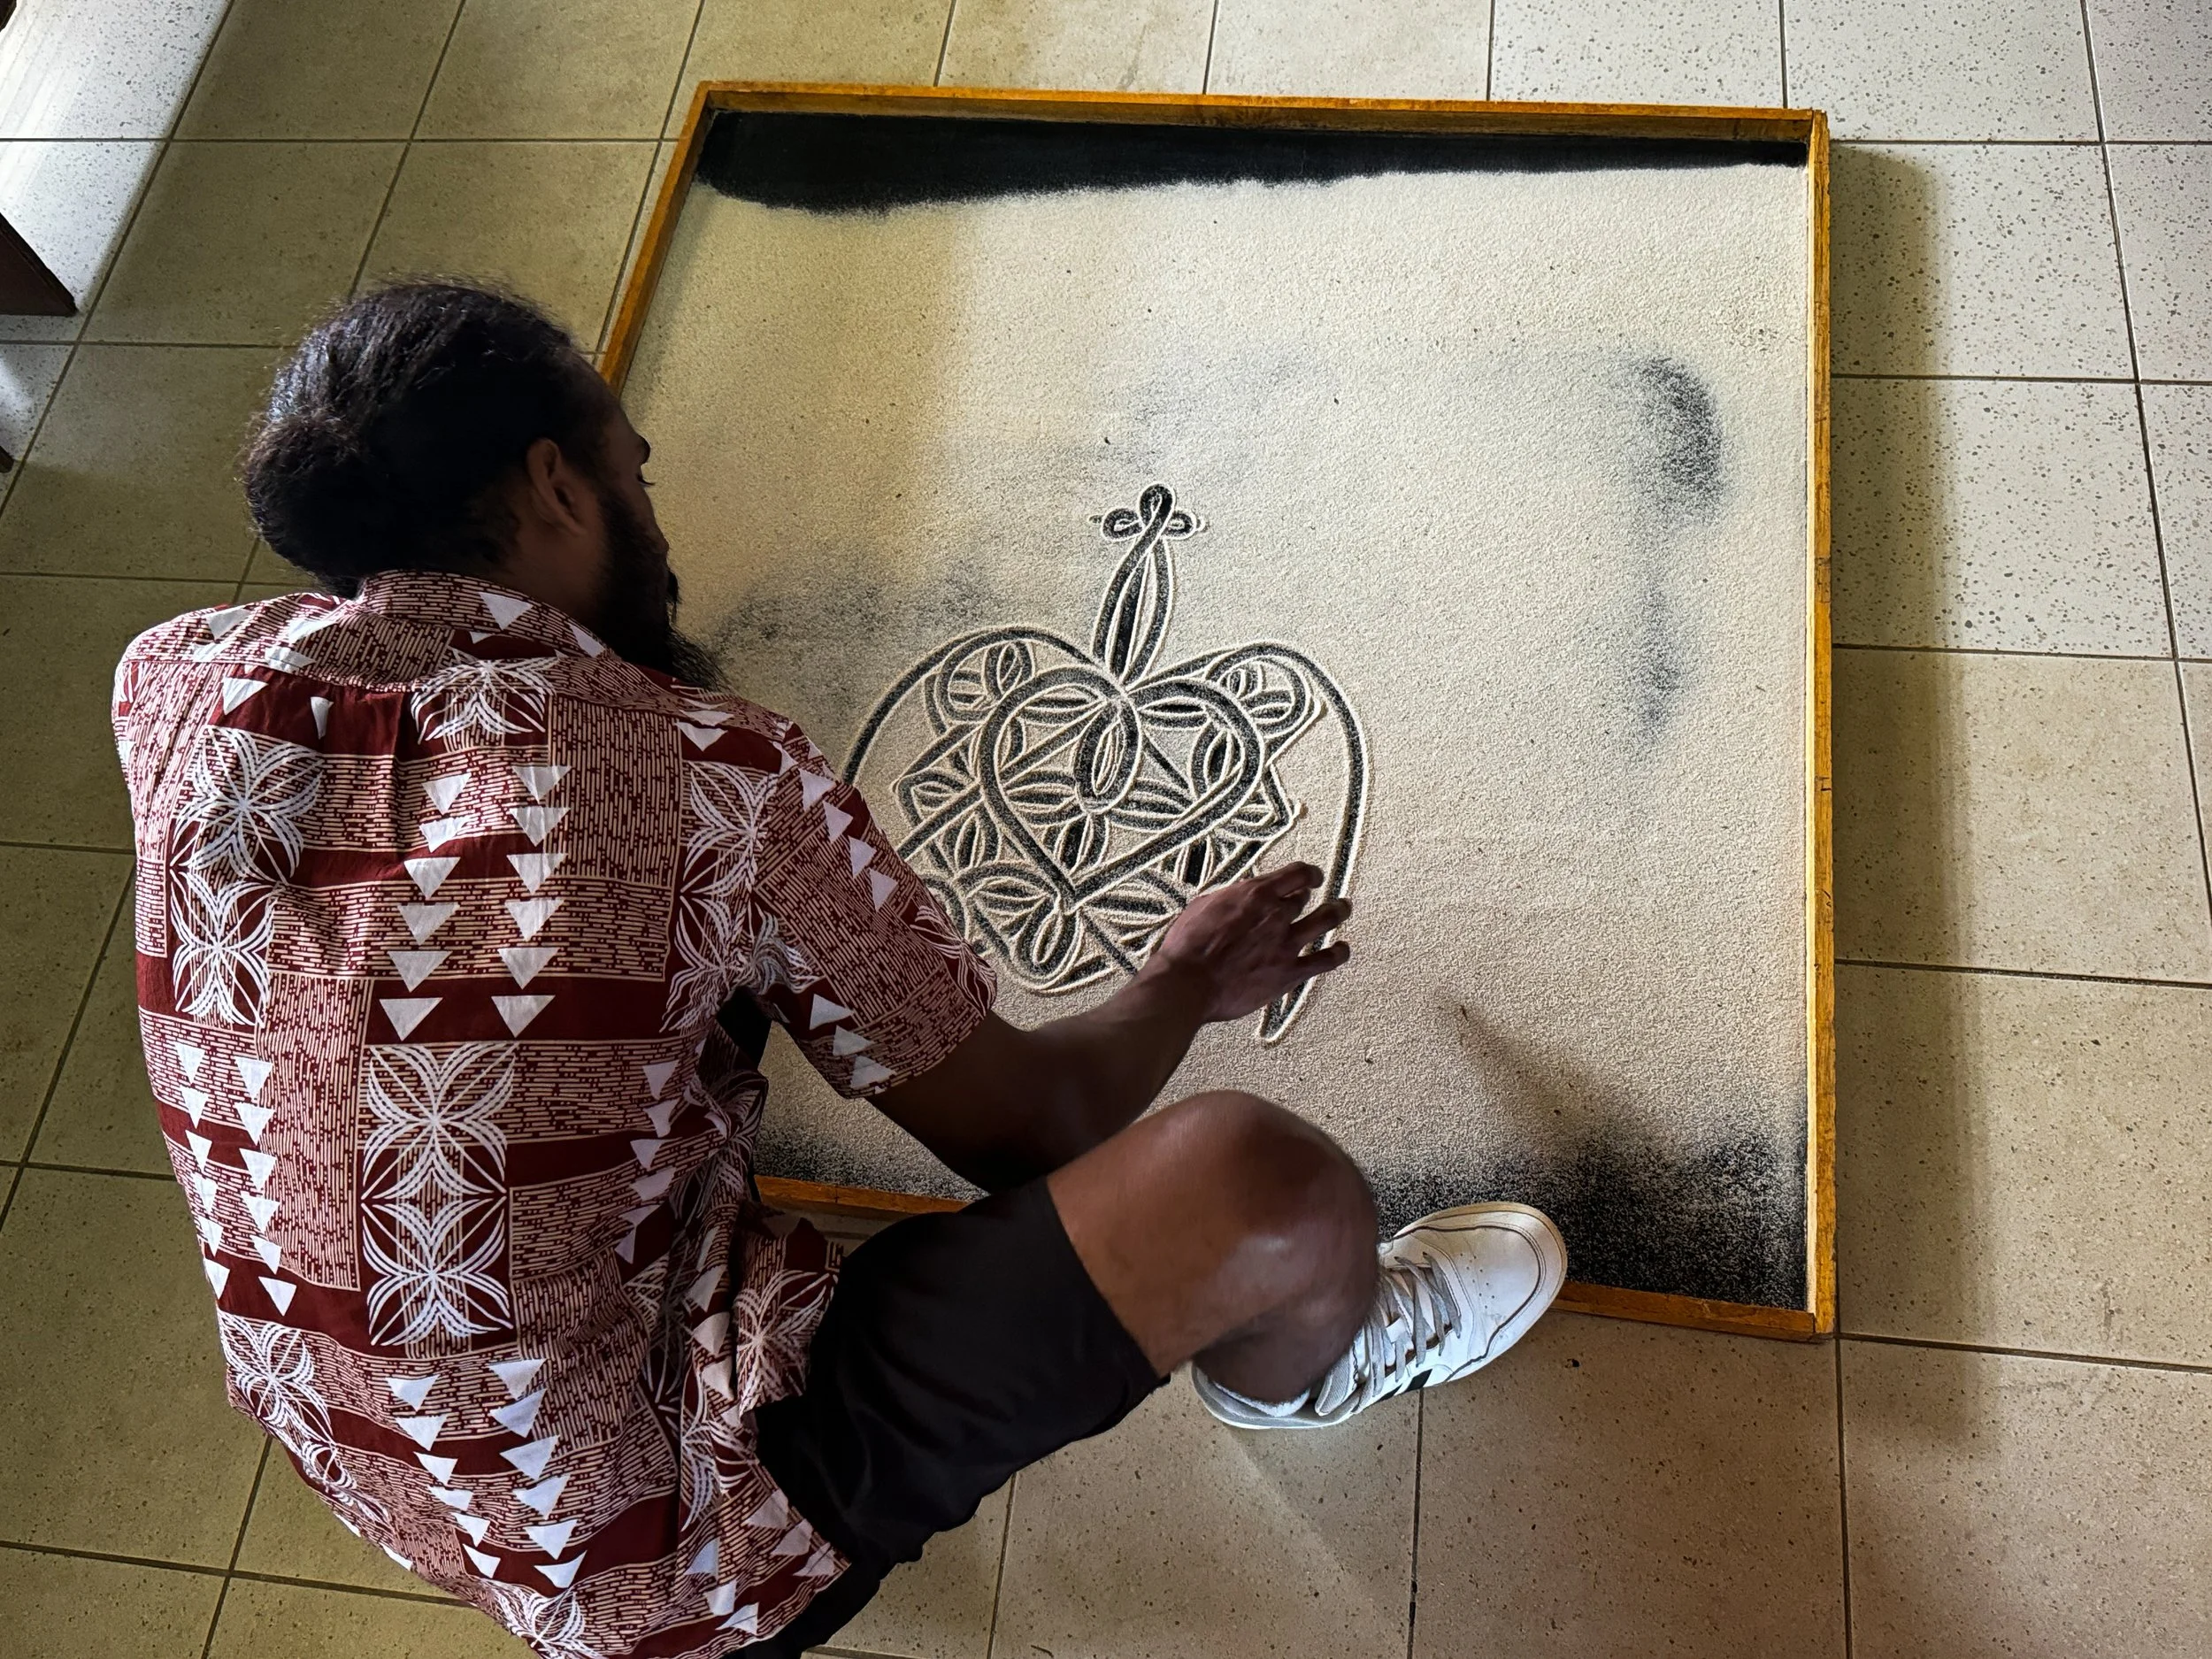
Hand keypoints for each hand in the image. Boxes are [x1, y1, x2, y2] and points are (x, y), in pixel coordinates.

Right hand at [1145, 863, 1352, 1024]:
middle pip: (1303, 898)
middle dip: (1306, 897)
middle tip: (1308, 899)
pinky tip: (1343, 949)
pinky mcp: (1290, 972)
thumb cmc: (1187, 945)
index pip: (1296, 874)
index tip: (1311, 876)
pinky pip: (1326, 960)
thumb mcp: (1205, 907)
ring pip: (1326, 920)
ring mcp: (1287, 944)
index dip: (1308, 873)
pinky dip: (1339, 952)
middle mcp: (1277, 914)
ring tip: (1343, 908)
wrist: (1189, 984)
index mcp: (1256, 894)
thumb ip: (1232, 898)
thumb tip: (1245, 894)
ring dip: (1337, 911)